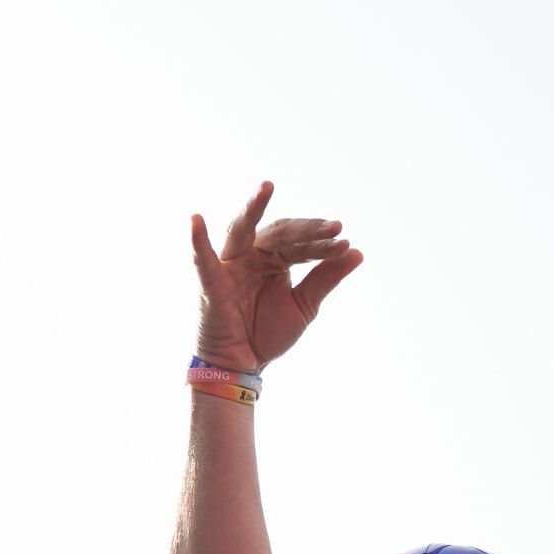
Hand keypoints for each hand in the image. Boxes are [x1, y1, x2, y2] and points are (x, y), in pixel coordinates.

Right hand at [191, 181, 362, 372]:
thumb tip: (358, 252)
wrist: (242, 367)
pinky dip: (197, 241)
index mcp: (274, 260)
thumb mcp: (304, 305)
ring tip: (267, 187)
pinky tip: (196, 220)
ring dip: (253, 208)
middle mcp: (252, 256)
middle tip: (334, 228)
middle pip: (279, 233)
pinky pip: (203, 260)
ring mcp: (230, 266)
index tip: (346, 243)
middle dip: (306, 230)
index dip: (323, 245)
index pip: (300, 244)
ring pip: (242, 230)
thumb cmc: (266, 334)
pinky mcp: (211, 283)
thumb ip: (326, 278)